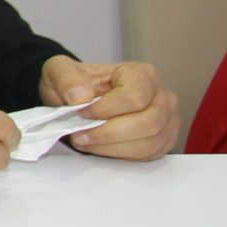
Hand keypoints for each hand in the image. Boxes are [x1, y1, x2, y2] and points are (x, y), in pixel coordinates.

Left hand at [40, 56, 177, 161]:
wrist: (80, 97)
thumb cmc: (77, 84)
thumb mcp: (60, 71)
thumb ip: (66, 78)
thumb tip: (79, 96)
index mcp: (141, 74)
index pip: (134, 97)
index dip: (106, 110)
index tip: (82, 113)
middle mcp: (160, 96)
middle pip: (147, 123)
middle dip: (108, 134)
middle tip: (80, 135)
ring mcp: (166, 119)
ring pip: (149, 143)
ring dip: (112, 147)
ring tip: (86, 141)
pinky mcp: (162, 140)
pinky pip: (148, 155)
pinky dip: (121, 154)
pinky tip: (101, 147)